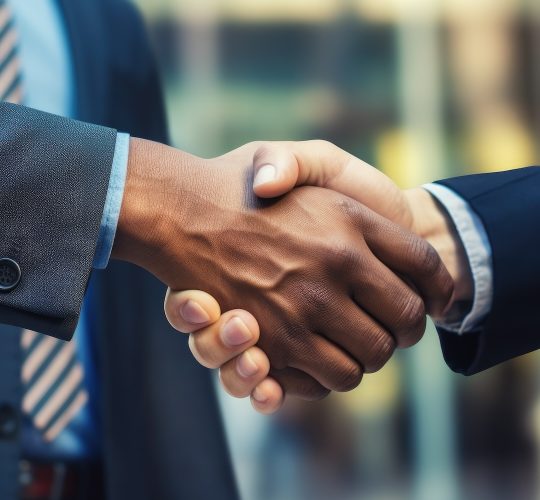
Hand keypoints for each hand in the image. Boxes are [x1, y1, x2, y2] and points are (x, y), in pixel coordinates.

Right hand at [157, 140, 454, 410]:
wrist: (183, 208)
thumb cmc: (242, 180)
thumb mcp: (297, 156)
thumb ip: (350, 182)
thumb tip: (368, 211)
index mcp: (349, 218)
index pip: (426, 266)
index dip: (440, 288)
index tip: (436, 299)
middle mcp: (334, 263)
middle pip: (407, 321)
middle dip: (405, 330)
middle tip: (392, 327)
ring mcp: (305, 306)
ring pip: (370, 358)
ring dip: (369, 355)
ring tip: (356, 343)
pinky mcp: (276, 341)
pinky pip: (331, 375)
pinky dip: (334, 373)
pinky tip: (325, 356)